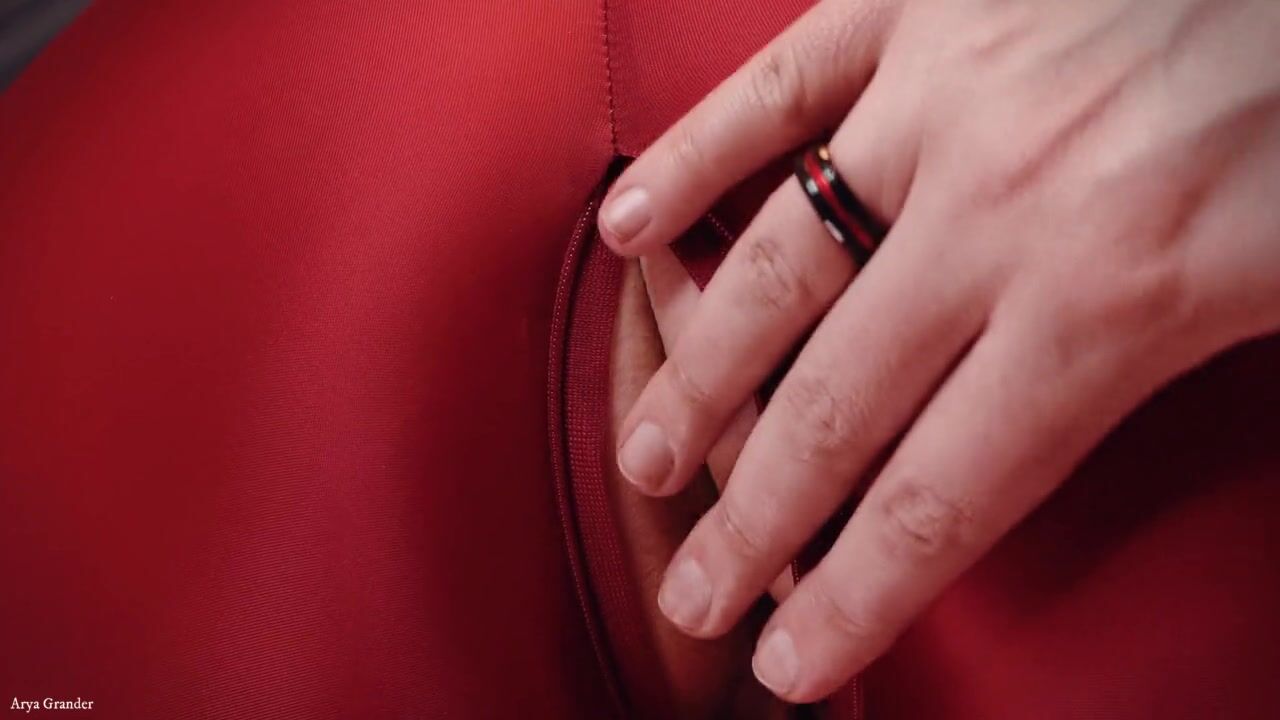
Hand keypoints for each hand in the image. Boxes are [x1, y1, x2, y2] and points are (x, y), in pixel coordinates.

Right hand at [600, 0, 1279, 701]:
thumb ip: (1201, 387)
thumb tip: (1143, 500)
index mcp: (1117, 296)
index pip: (941, 495)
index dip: (854, 595)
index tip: (787, 663)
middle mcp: (1004, 209)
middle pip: (830, 407)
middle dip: (751, 521)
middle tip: (695, 592)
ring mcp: (946, 97)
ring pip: (778, 267)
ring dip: (698, 378)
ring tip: (646, 456)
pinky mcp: (917, 3)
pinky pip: (775, 89)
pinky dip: (694, 162)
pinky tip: (631, 229)